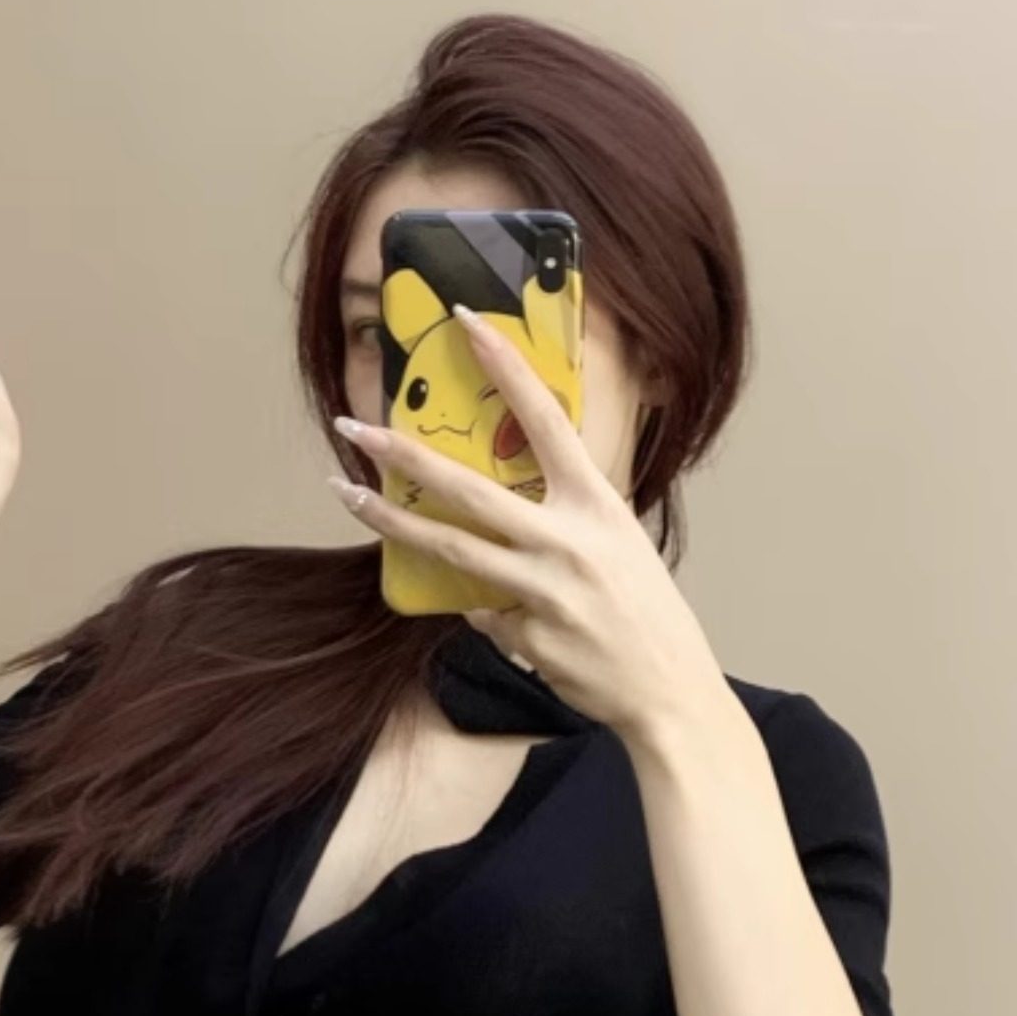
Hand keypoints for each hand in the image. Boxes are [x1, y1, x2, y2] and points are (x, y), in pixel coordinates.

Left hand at [329, 304, 724, 744]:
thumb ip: (569, 516)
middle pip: (469, 489)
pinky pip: (482, 611)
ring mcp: (541, 591)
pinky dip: (484, 609)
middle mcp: (567, 541)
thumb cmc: (649, 613)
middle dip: (405, 456)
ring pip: (451, 548)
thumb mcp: (621, 542)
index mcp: (597, 505)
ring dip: (393, 521)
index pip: (545, 420)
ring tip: (348, 495)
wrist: (668, 692)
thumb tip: (511, 499)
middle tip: (354, 428)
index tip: (467, 324)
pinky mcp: (523, 636)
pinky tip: (514, 619)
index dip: (507, 367)